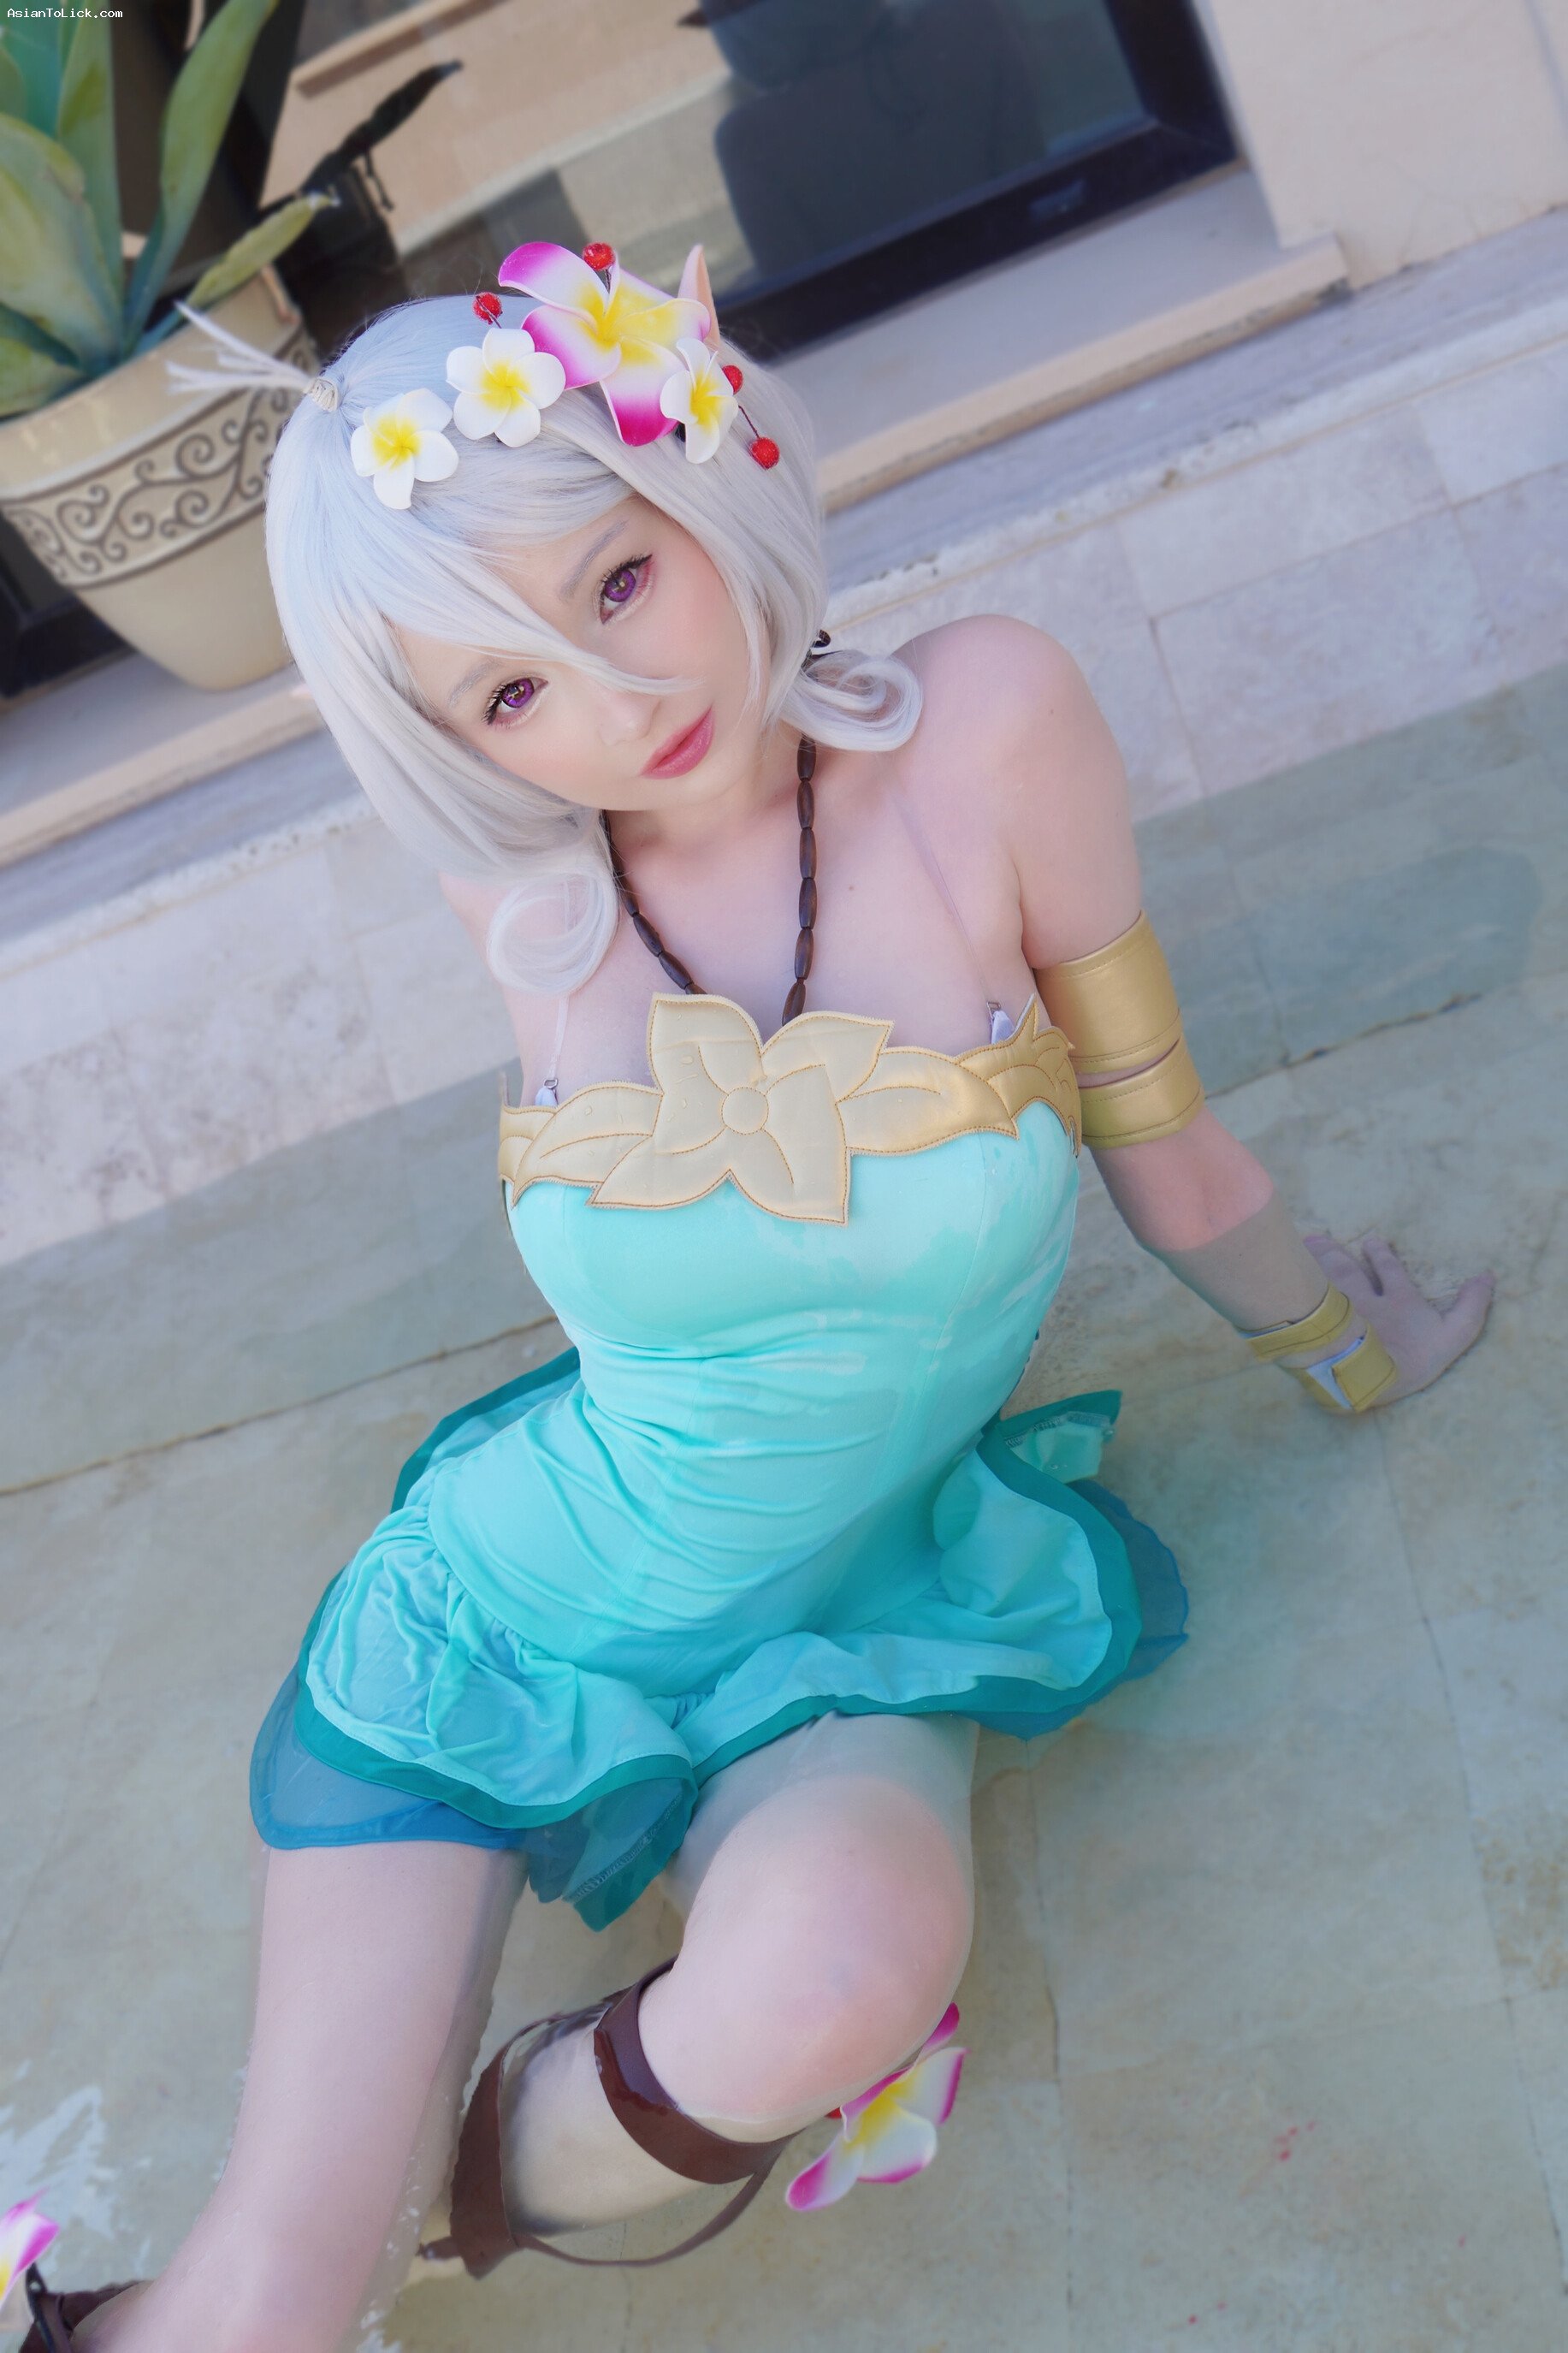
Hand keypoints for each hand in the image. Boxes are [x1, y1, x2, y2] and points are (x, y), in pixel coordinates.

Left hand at [1304, 1232, 1493, 1404]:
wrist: (1367, 1375)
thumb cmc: (1413, 1357)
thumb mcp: (1454, 1334)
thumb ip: (1471, 1307)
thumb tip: (1487, 1277)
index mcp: (1397, 1300)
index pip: (1388, 1271)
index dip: (1381, 1255)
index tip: (1372, 1241)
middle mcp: (1364, 1300)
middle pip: (1347, 1271)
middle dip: (1336, 1253)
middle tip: (1320, 1239)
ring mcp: (1337, 1311)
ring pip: (1323, 1279)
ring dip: (1315, 1261)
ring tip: (1306, 1247)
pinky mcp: (1316, 1324)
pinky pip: (1304, 1297)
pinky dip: (1296, 1282)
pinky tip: (1286, 1275)